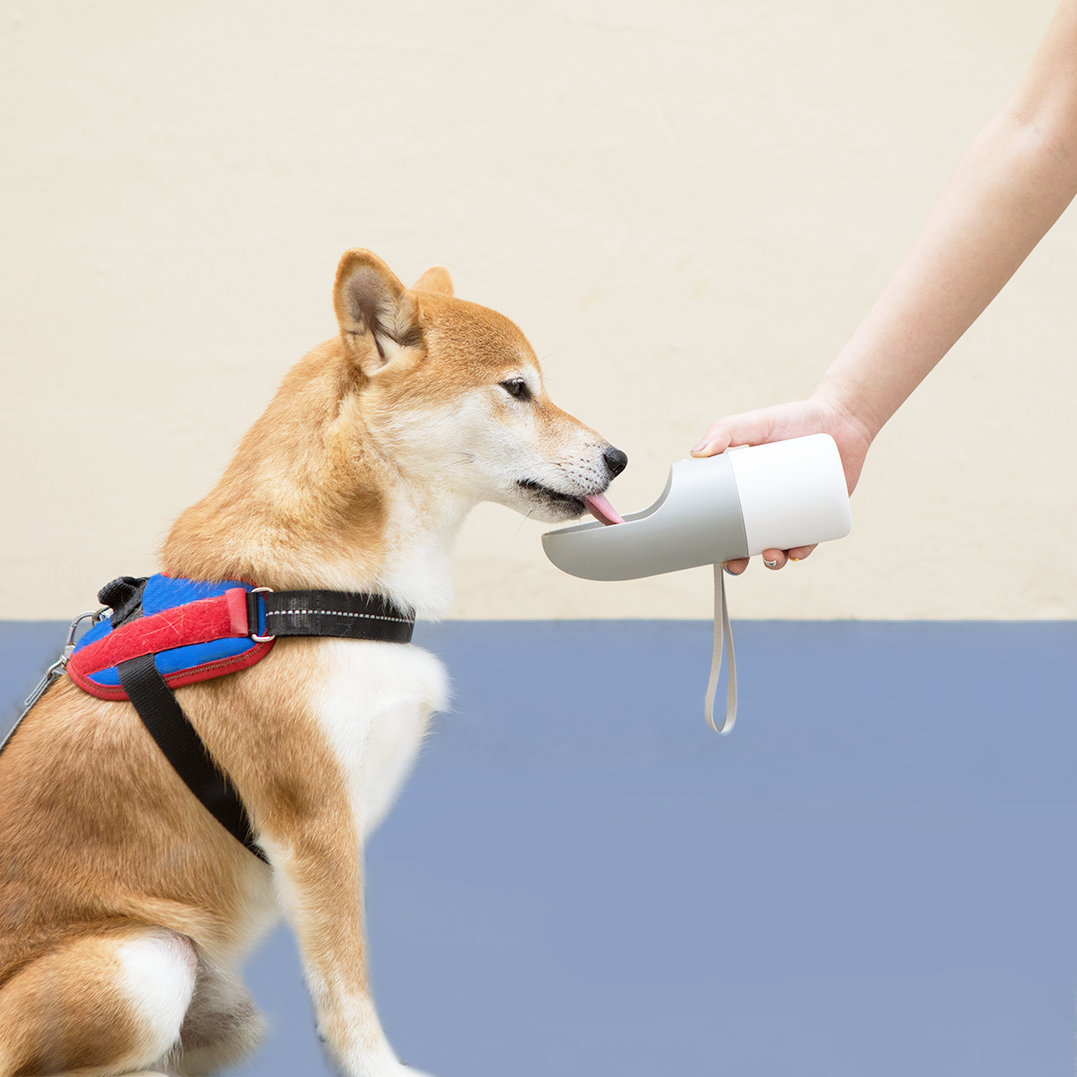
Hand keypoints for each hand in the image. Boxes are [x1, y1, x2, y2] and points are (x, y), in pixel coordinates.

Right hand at [691, 394, 870, 573]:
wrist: (841, 416)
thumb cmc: (795, 418)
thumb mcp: (756, 423)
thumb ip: (724, 430)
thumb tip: (696, 454)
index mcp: (749, 490)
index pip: (729, 522)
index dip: (719, 542)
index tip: (712, 553)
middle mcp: (772, 505)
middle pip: (752, 541)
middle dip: (743, 560)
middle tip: (738, 562)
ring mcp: (798, 511)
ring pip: (782, 546)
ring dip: (775, 561)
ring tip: (772, 554)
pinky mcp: (823, 512)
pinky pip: (811, 539)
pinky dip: (803, 550)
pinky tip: (797, 553)